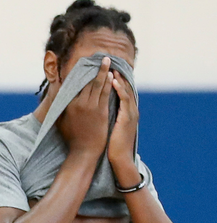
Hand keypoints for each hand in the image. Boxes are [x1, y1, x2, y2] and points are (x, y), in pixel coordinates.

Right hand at [56, 56, 112, 158]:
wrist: (83, 151)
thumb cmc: (72, 138)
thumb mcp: (60, 122)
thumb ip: (59, 108)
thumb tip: (57, 98)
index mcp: (68, 105)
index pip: (74, 84)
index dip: (80, 72)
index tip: (83, 63)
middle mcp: (79, 104)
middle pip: (87, 81)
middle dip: (93, 68)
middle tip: (98, 56)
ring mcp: (90, 107)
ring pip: (97, 84)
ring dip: (103, 71)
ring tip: (107, 60)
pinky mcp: (101, 111)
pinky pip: (106, 92)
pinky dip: (109, 82)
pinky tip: (112, 74)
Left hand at [107, 70, 140, 186]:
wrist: (120, 159)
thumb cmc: (111, 146)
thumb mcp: (107, 128)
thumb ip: (103, 118)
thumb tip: (92, 113)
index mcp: (124, 111)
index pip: (119, 91)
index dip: (112, 80)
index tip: (103, 70)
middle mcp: (129, 109)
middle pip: (122, 87)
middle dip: (114, 74)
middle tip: (106, 63)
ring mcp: (130, 113)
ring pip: (125, 90)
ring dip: (118, 77)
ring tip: (110, 67)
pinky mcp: (128, 118)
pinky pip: (124, 99)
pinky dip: (119, 89)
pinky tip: (113, 81)